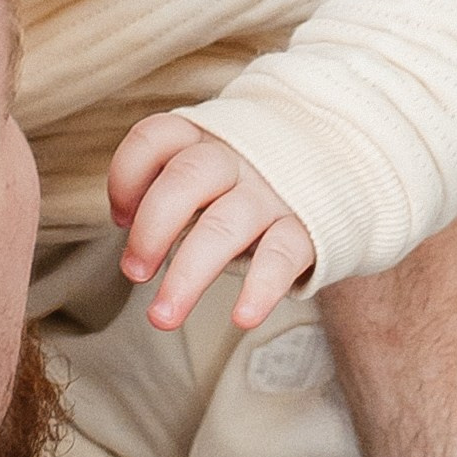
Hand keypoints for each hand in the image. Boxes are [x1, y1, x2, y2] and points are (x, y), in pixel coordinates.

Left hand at [109, 117, 316, 332]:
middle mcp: (236, 158)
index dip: (126, 177)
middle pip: (186, 179)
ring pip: (224, 226)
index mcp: (203, 138)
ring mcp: (272, 191)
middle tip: (134, 273)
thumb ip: (166, 196)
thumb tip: (132, 245)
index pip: (155, 138)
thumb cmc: (246, 182)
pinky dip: (260, 287)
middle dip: (150, 229)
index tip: (119, 217)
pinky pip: (282, 255)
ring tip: (163, 317)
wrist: (337, 170)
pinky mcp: (307, 226)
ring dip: (188, 274)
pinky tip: (242, 317)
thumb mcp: (206, 174)